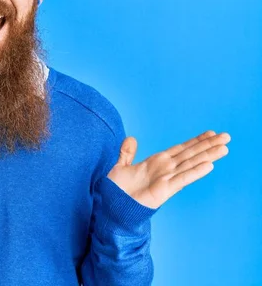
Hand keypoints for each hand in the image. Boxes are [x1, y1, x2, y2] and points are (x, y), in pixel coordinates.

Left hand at [107, 130, 230, 208]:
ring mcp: (167, 179)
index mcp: (157, 162)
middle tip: (226, 136)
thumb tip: (131, 138)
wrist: (113, 206)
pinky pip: (183, 178)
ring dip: (208, 155)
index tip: (210, 133)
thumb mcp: (122, 166)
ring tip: (224, 148)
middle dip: (208, 145)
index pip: (181, 148)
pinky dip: (195, 171)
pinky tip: (209, 165)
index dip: (196, 141)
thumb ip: (127, 153)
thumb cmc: (118, 190)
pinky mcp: (165, 189)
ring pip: (191, 164)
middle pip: (191, 154)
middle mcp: (166, 169)